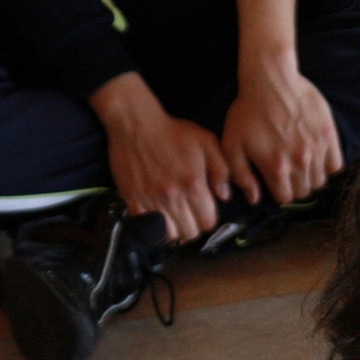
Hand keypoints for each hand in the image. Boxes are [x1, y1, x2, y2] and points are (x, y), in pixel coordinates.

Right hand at [89, 71, 228, 241]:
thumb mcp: (207, 142)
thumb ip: (221, 169)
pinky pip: (147, 227)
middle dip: (194, 226)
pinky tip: (160, 217)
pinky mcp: (133, 200)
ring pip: (170, 236)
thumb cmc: (172, 131)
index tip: (204, 212)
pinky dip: (155, 228)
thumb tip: (225, 196)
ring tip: (176, 219)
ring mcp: (152, 200)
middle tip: (191, 216)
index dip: (209, 219)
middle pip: (191, 233)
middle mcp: (173, 196)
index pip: (208, 221)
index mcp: (194, 183)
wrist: (136, 123)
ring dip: (176, 230)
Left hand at [222, 56, 343, 205]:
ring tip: (301, 163)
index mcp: (276, 167)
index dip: (280, 192)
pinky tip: (316, 156)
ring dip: (310, 177)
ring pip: (320, 181)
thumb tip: (255, 199)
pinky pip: (336, 165)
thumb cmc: (248, 110)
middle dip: (295, 186)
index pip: (285, 198)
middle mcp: (299, 162)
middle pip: (304, 191)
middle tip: (288, 171)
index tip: (277, 181)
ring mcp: (317, 149)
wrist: (270, 80)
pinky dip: (327, 165)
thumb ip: (242, 176)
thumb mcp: (232, 144)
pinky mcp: (328, 136)